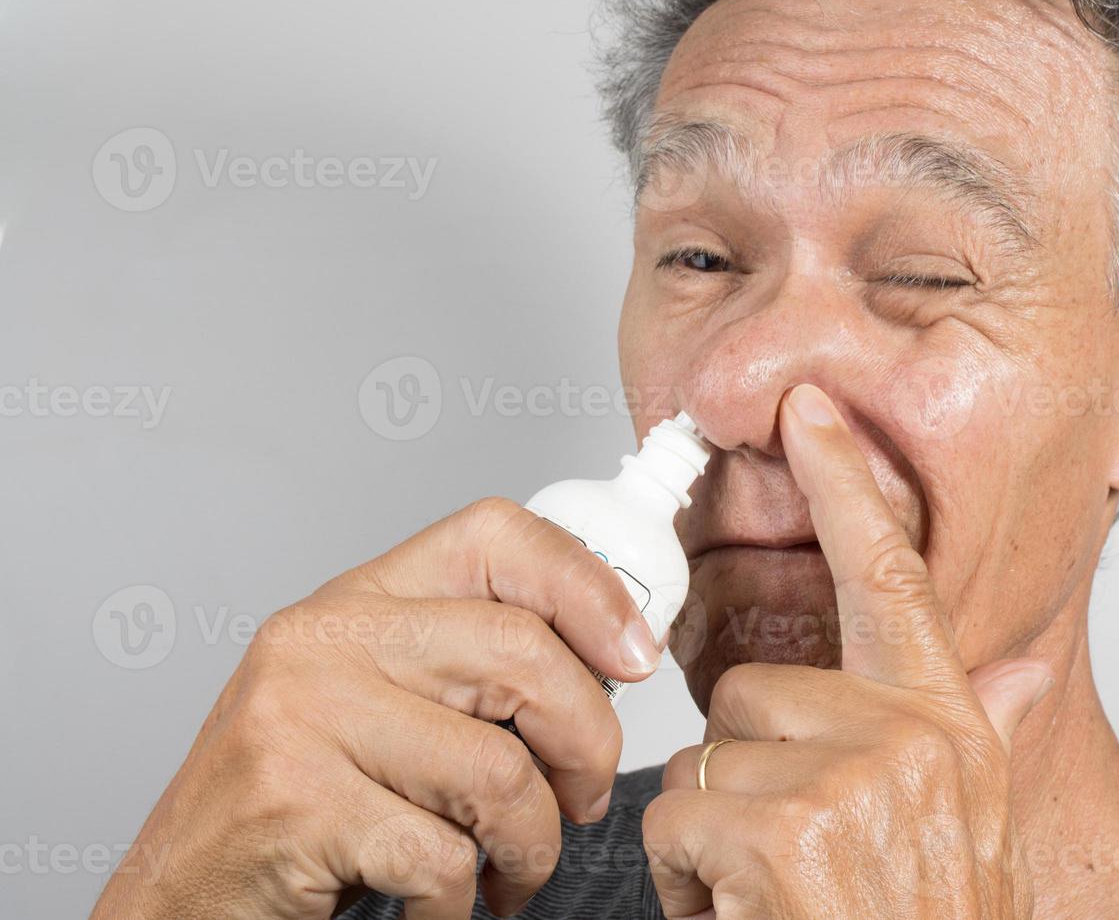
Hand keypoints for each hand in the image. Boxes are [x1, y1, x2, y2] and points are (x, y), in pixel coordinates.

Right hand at [92, 497, 662, 919]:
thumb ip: (467, 666)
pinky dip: (464, 902)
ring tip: (512, 869)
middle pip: (522, 654)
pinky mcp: (296, 803)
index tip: (636, 653)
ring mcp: (303, 716)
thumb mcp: (377, 701)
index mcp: (357, 600)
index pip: (496, 537)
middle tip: (584, 799)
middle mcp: (324, 639)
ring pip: (498, 771)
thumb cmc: (298, 803)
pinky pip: (443, 854)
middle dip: (588, 744)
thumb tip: (609, 659)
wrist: (180, 895)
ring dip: (533, 844)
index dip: (588, 586)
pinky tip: (443, 904)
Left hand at [643, 384, 1053, 918]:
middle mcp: (916, 736)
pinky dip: (684, 883)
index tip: (806, 410)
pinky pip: (676, 814)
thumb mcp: (971, 834)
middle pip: (748, 687)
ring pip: (702, 755)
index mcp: (950, 724)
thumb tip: (1011, 671)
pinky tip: (745, 919)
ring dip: (709, 836)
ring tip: (769, 895)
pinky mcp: (792, 833)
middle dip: (739, 772)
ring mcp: (858, 780)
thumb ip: (981, 737)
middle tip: (783, 853)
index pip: (892, 576)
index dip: (845, 485)